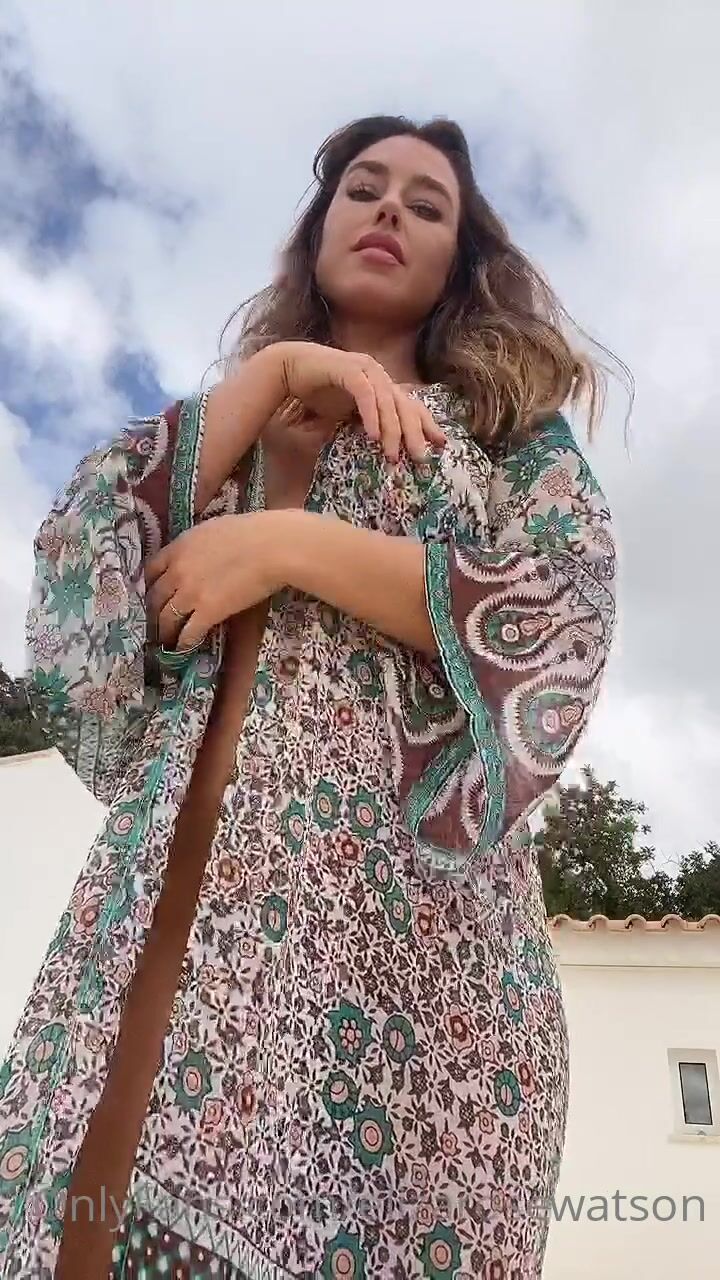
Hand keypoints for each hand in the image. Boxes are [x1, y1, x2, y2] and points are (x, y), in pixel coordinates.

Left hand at [145, 513, 279, 650]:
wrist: (271, 547)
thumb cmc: (251, 532)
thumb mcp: (212, 529)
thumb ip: (197, 543)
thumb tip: (199, 550)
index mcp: (179, 547)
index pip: (151, 569)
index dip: (150, 583)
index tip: (153, 592)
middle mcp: (177, 571)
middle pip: (155, 597)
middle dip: (153, 611)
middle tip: (156, 620)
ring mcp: (190, 594)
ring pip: (166, 618)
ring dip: (165, 631)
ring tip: (165, 639)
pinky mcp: (208, 612)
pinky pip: (189, 632)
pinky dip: (184, 642)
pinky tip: (184, 648)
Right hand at [261, 341, 445, 463]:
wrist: (290, 369)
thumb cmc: (319, 392)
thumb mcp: (349, 413)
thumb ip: (367, 424)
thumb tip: (383, 448)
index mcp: (383, 385)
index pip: (411, 406)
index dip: (427, 424)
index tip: (441, 445)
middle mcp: (379, 375)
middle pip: (405, 406)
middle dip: (415, 434)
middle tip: (420, 458)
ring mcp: (365, 369)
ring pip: (388, 402)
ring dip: (391, 430)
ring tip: (391, 455)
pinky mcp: (348, 369)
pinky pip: (365, 394)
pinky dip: (371, 414)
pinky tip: (373, 435)